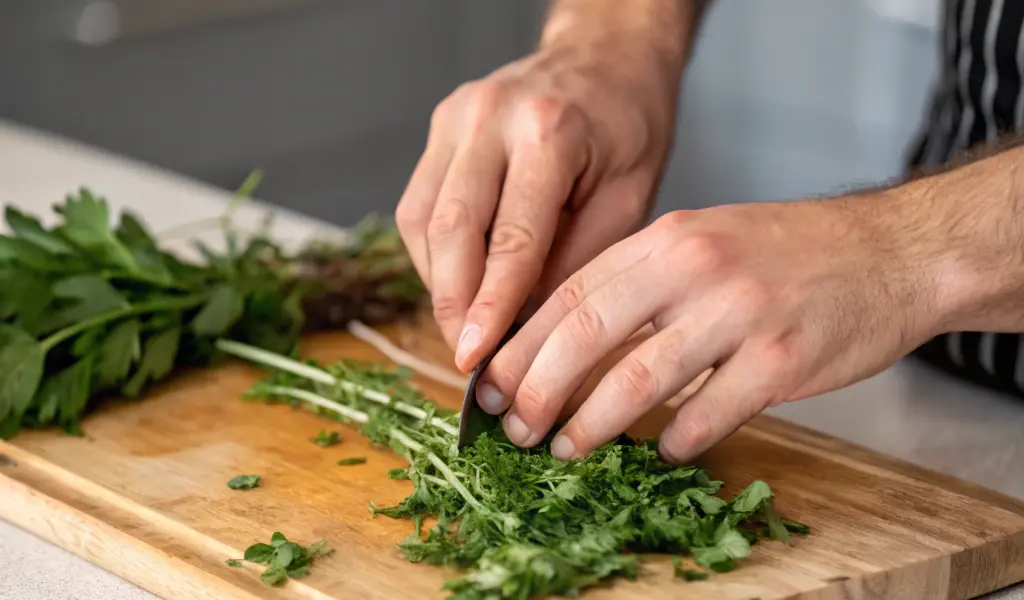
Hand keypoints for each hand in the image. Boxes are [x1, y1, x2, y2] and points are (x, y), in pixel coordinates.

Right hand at [395, 44, 679, 371]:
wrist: (606, 57)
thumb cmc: (628, 126)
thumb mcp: (628, 197)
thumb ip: (577, 260)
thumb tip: (526, 328)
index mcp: (549, 130)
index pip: (510, 238)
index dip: (490, 308)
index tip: (477, 359)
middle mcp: (490, 117)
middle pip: (450, 229)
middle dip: (452, 305)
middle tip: (465, 358)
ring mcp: (456, 117)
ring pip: (422, 220)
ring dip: (439, 283)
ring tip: (465, 327)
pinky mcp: (440, 127)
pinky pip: (420, 204)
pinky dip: (434, 254)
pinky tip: (459, 282)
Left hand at [478, 193, 947, 463]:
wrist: (889, 251)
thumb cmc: (786, 254)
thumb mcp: (703, 241)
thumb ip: (640, 283)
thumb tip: (565, 344)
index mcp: (666, 239)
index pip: (570, 294)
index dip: (521, 345)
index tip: (490, 384)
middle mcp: (695, 268)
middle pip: (588, 336)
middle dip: (538, 390)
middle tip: (514, 428)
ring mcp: (740, 313)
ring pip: (638, 380)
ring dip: (591, 424)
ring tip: (566, 448)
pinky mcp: (782, 360)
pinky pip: (708, 412)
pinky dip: (675, 439)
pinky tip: (660, 450)